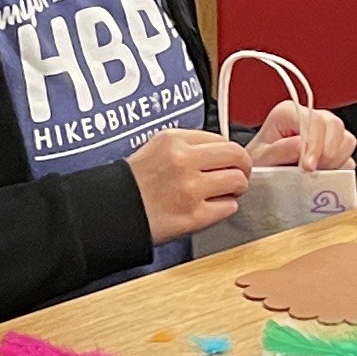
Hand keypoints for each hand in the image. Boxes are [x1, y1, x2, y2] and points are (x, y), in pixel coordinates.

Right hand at [129, 127, 252, 242]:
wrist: (114, 213)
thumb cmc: (134, 185)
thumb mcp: (156, 149)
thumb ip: (188, 146)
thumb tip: (221, 152)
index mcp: (173, 140)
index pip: (221, 139)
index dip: (227, 152)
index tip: (226, 161)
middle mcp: (183, 160)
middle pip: (236, 155)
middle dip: (242, 166)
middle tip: (237, 175)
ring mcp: (190, 189)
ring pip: (237, 181)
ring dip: (236, 188)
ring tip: (223, 193)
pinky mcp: (194, 216)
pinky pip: (228, 207)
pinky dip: (225, 208)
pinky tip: (211, 208)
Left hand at [253, 100, 356, 172]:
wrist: (262, 173)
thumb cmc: (260, 162)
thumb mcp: (261, 159)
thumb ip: (280, 151)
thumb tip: (302, 146)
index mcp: (288, 112)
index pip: (314, 121)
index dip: (315, 144)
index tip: (308, 167)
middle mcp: (309, 117)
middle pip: (335, 126)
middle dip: (328, 152)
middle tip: (314, 172)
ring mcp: (324, 130)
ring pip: (346, 138)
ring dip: (335, 159)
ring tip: (318, 173)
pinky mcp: (334, 145)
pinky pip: (348, 154)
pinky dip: (340, 165)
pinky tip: (323, 173)